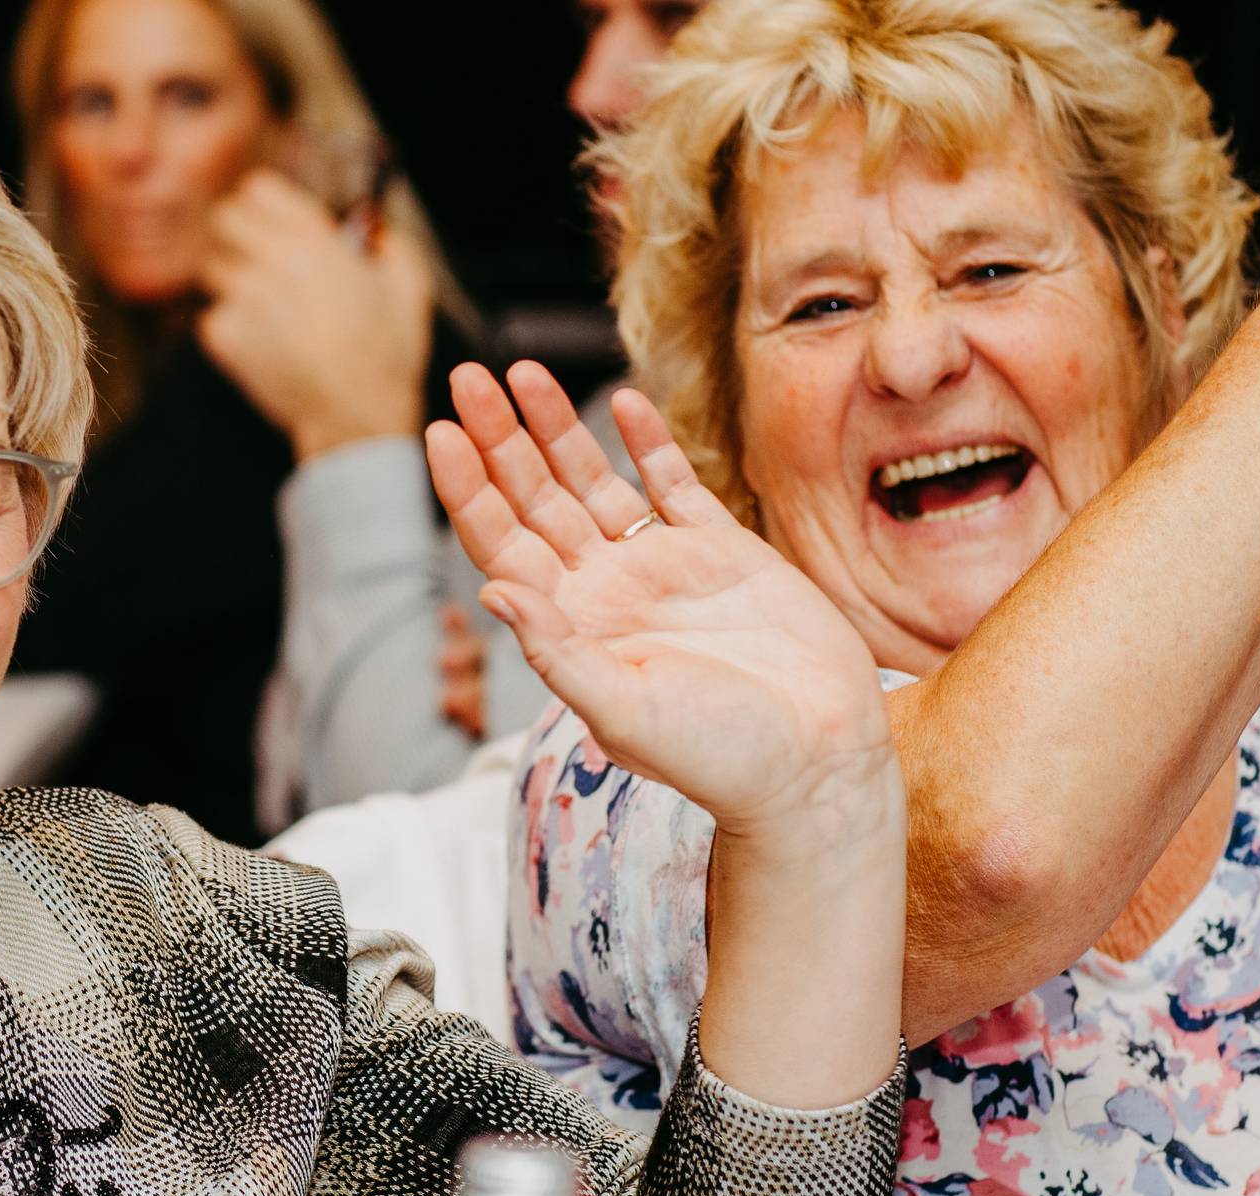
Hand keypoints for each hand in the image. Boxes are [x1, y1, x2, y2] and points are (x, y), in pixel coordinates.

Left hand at [196, 170, 432, 461]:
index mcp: (312, 240)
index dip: (265, 203)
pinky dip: (229, 325)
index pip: (257, 190)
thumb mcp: (410, 289)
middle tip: (259, 257)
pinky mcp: (223, 337)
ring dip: (231, 279)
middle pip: (223, 219)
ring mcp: (241, 298)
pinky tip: (261, 342)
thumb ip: (392, 245)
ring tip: (263, 306)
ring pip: (212, 268)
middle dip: (239, 233)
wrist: (354, 415)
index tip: (274, 220)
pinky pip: (211, 315)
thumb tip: (374, 229)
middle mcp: (269, 261)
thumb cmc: (388, 354)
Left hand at [426, 361, 893, 838]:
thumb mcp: (623, 710)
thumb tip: (489, 589)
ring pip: (593, 481)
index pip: (500, 544)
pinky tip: (620, 400)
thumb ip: (555, 651)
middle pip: (535, 499)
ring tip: (522, 372)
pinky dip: (647, 443)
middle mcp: (607, 590)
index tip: (442, 431)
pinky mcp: (722, 551)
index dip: (469, 489)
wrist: (817, 760)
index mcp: (572, 627)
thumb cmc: (720, 756)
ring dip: (556, 429)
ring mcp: (662, 566)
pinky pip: (672, 485)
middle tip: (467, 377)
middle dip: (500, 439)